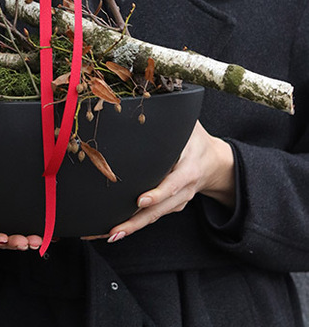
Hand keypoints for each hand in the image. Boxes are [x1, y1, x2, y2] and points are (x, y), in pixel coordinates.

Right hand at [0, 159, 43, 250]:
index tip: (0, 238)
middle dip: (13, 242)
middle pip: (1, 241)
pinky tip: (54, 232)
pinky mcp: (19, 220)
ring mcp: (4, 226)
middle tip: (25, 242)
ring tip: (40, 240)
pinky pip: (31, 230)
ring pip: (17, 239)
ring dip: (29, 240)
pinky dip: (43, 232)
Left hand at [93, 121, 235, 242]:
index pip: (173, 184)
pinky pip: (152, 218)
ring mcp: (177, 202)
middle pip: (159, 209)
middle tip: (114, 229)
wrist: (217, 164)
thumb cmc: (197, 139)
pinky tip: (112, 230)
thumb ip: (172, 116)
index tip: (141, 200)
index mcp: (189, 169)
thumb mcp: (190, 126)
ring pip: (154, 218)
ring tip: (108, 234)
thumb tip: (152, 92)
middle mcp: (183, 190)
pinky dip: (133, 225)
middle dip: (135, 221)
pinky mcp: (171, 208)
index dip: (158, 193)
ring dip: (131, 228)